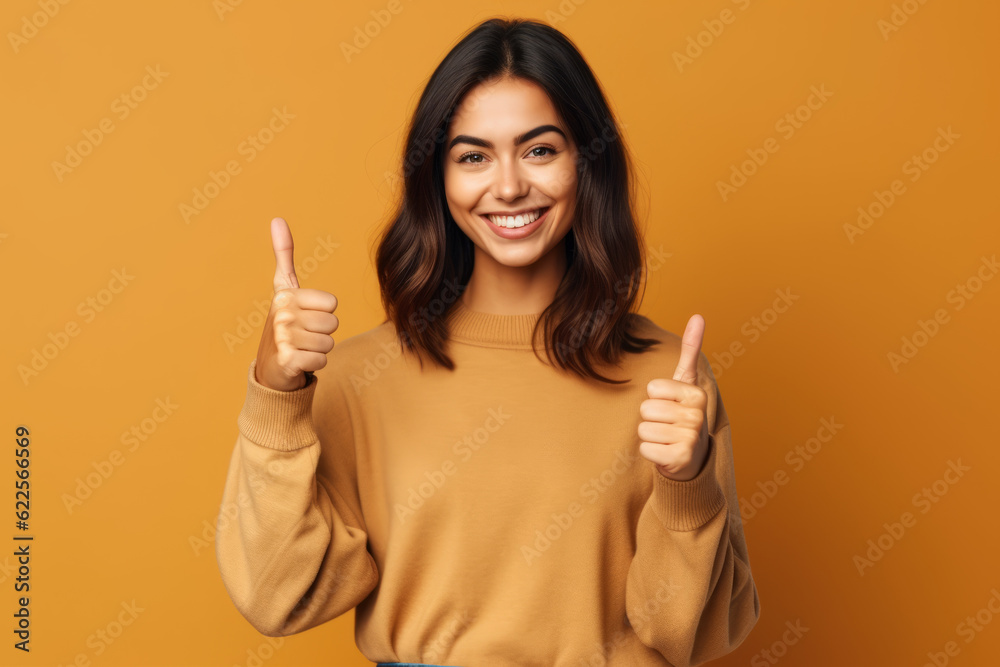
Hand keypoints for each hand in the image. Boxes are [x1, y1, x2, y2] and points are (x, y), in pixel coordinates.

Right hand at [254, 217, 339, 390]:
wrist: (270, 367)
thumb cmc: (284, 324)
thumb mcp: (284, 288)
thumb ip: (284, 255)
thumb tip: (277, 219)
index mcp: (286, 295)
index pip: (333, 304)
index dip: (324, 314)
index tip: (305, 317)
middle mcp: (282, 314)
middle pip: (333, 323)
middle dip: (323, 333)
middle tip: (303, 336)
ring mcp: (283, 337)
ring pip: (329, 343)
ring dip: (319, 350)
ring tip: (301, 348)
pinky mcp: (287, 360)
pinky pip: (322, 360)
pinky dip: (315, 365)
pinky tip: (300, 362)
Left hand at [638, 314, 709, 480]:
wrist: (692, 457)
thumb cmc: (682, 414)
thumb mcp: (686, 382)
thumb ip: (690, 350)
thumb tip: (698, 316)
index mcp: (697, 394)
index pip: (652, 389)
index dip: (655, 398)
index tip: (671, 405)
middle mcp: (697, 415)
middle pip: (646, 409)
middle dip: (651, 418)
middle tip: (667, 425)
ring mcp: (691, 438)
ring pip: (643, 429)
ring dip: (650, 435)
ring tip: (666, 438)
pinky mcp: (681, 459)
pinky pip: (645, 449)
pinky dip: (650, 452)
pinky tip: (665, 453)